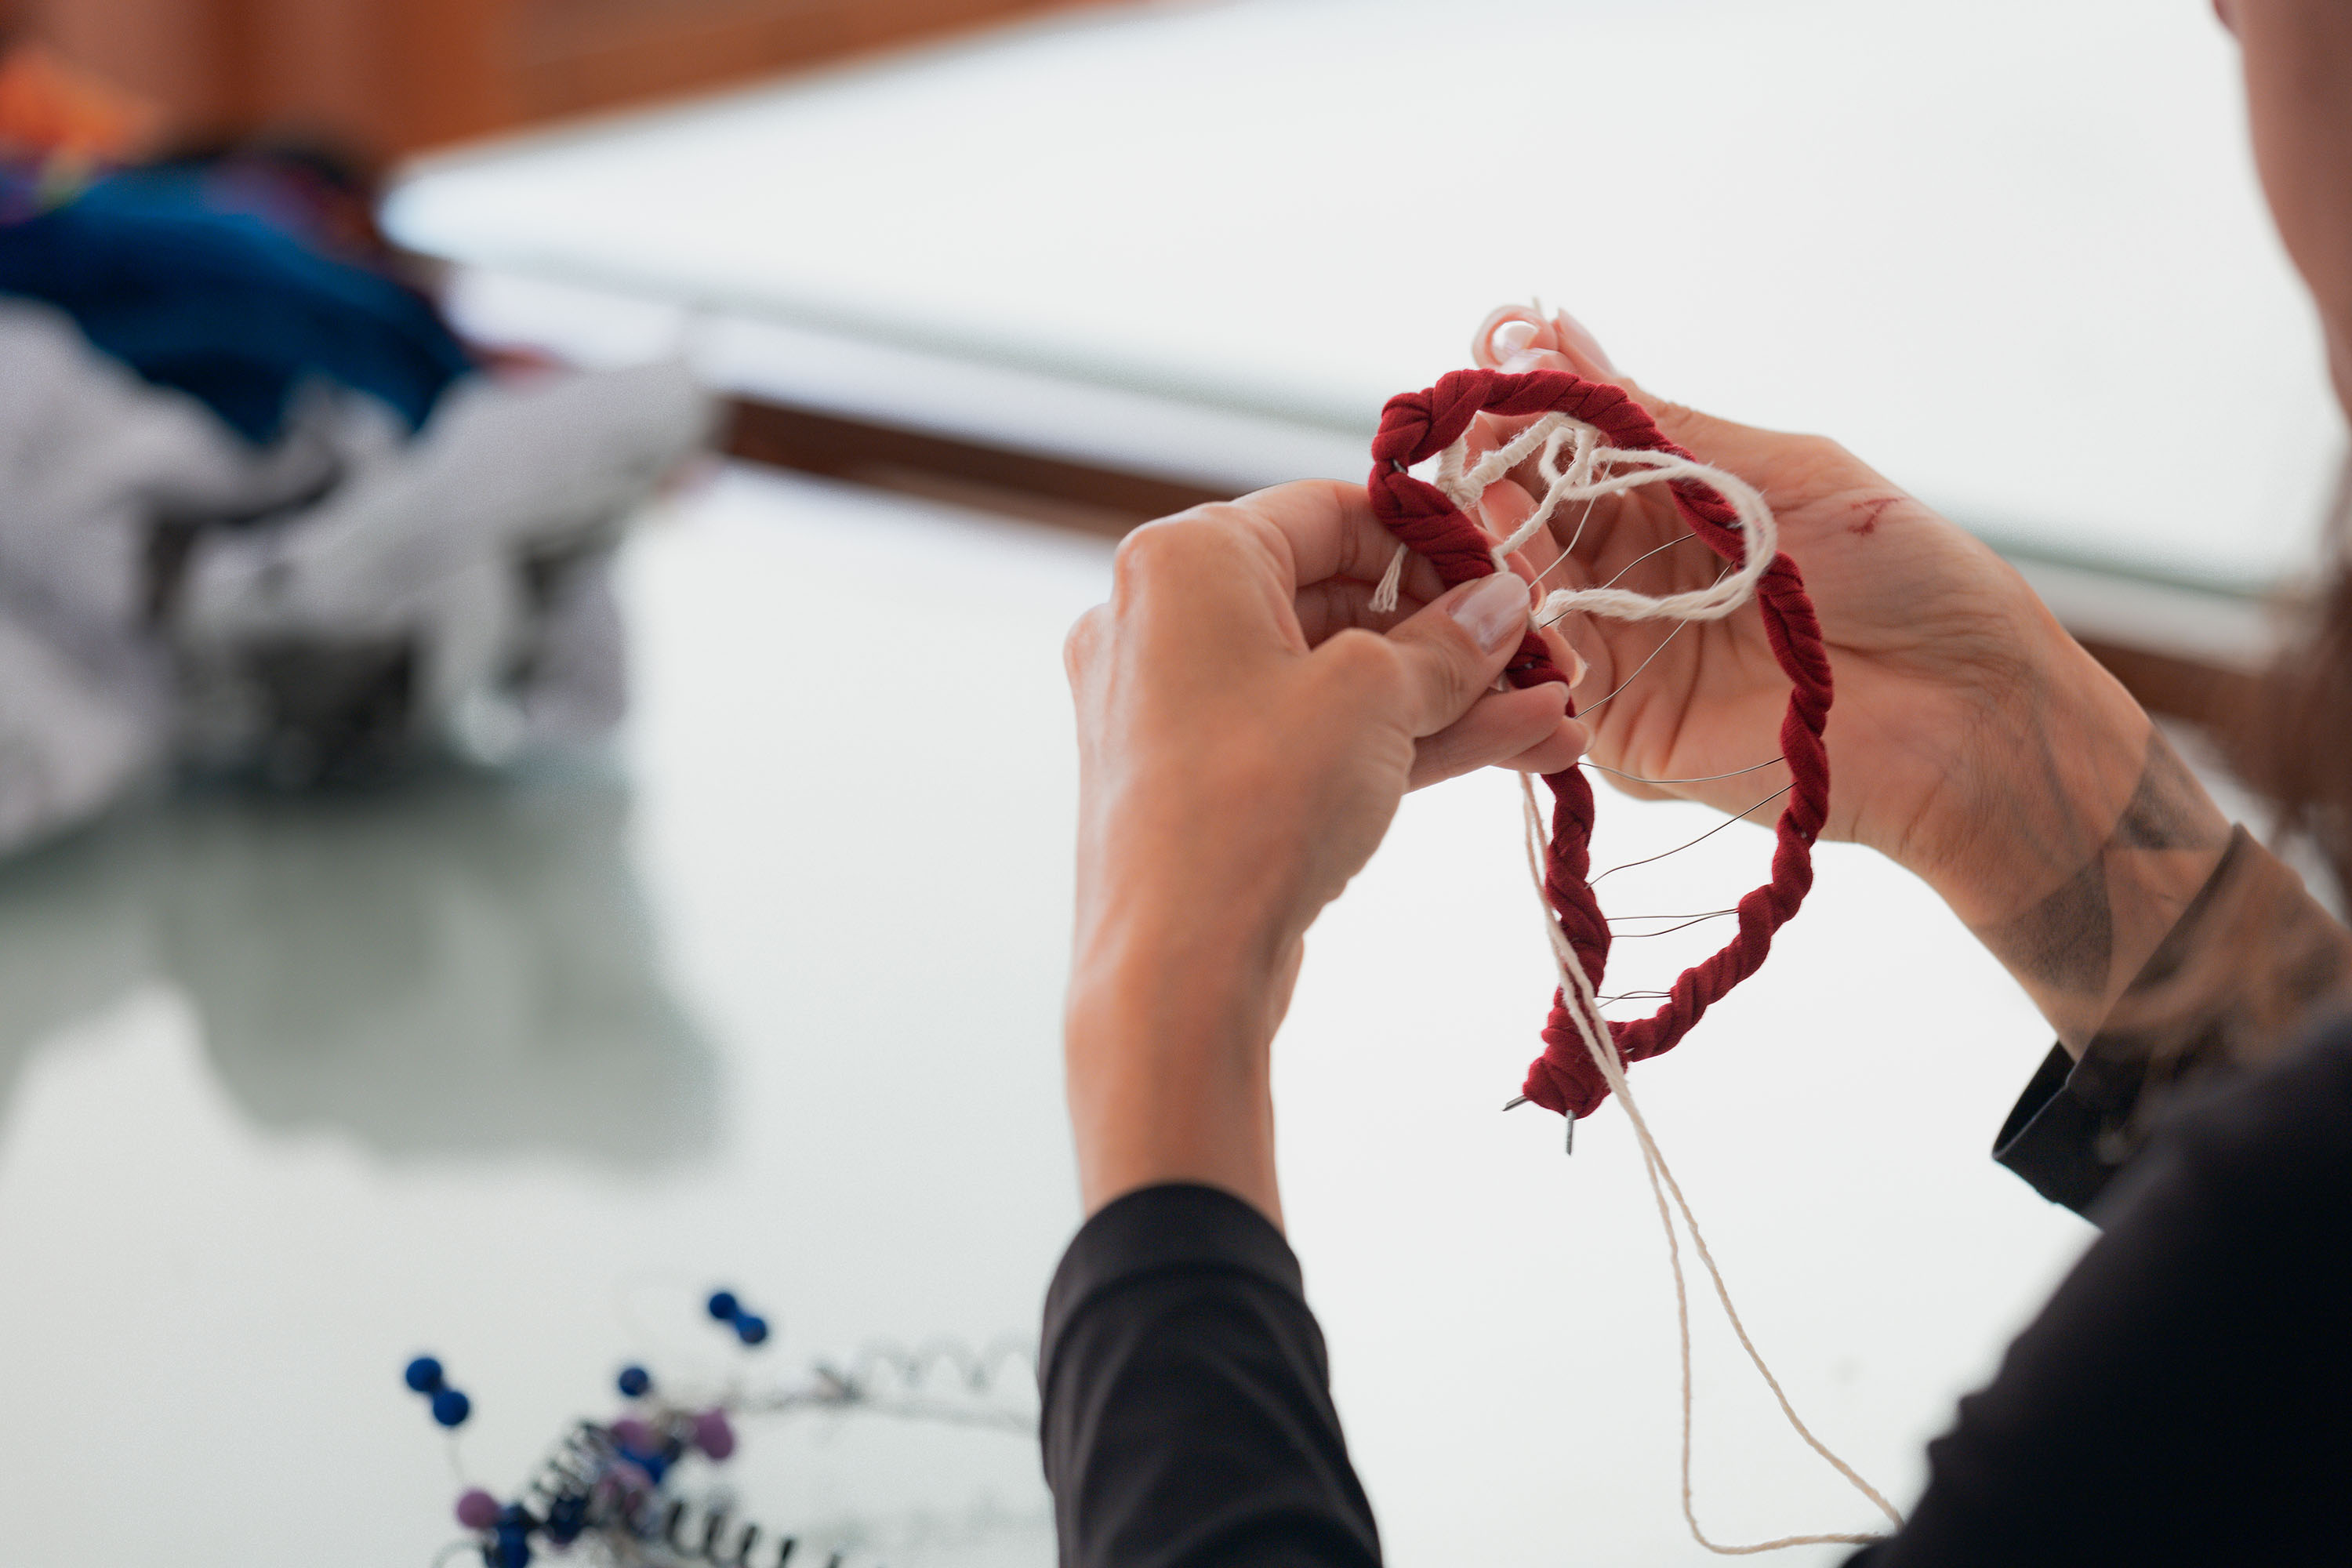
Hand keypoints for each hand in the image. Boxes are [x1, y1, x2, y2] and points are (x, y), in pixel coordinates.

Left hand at [1062, 481, 1584, 1219]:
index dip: (1433, 541)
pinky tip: (1519, 745)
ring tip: (1561, 712)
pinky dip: (1406, 739)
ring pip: (1340, 681)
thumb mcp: (1375, 698)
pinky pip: (1320, 738)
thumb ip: (1450, 643)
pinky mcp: (1210, 787)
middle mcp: (1166, 623)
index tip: (1510, 577)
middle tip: (1548, 655)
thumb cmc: (1256, 804)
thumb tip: (1502, 602)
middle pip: (1339, 599)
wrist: (1177, 974)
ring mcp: (1184, 712)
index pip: (1329, 514)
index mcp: (1185, 561)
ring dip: (1452, 695)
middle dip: (1455, 632)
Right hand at [1465, 306, 2229, 1046]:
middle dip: (1496, 479)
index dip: (1527, 416)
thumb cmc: (1907, 577)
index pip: (1568, 459)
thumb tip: (1558, 336)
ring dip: (1498, 548)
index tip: (1490, 367)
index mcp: (1676, 513)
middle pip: (1533, 527)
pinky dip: (1526, 632)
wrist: (1971, 711)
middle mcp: (1636, 585)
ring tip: (1487, 497)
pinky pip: (1552, 684)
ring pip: (1527, 601)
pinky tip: (1516, 580)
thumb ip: (1660, 424)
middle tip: (1472, 434)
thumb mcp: (1781, 473)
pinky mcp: (1623, 737)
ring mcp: (1626, 661)